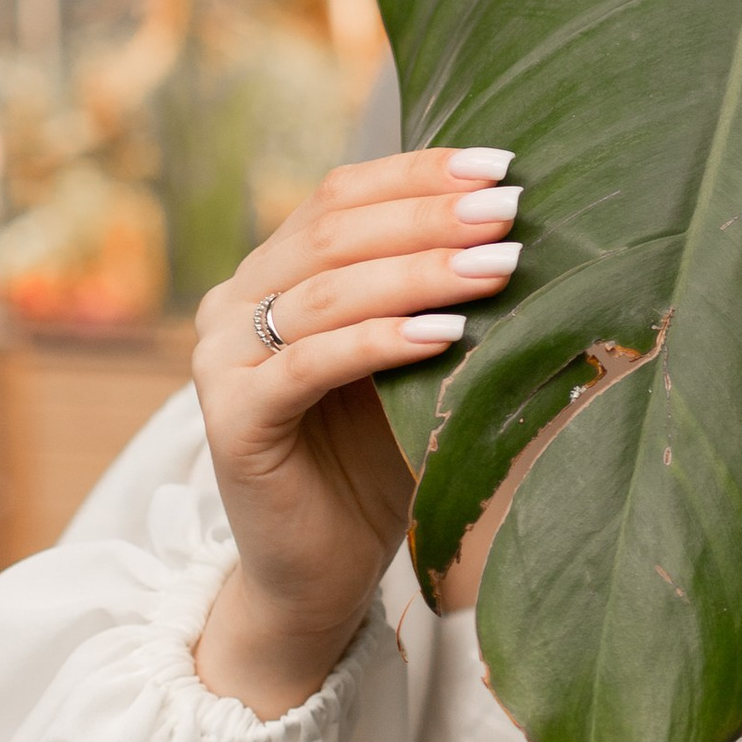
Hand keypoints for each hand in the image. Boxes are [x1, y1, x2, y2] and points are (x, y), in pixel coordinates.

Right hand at [193, 143, 519, 715]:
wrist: (316, 577)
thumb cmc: (374, 464)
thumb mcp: (411, 364)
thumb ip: (430, 297)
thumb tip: (519, 229)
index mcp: (273, 272)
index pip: (340, 194)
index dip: (418, 173)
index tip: (499, 164)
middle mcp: (234, 303)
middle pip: (332, 231)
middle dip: (429, 216)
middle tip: (507, 209)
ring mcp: (222, 361)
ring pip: (326, 292)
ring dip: (419, 272)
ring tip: (497, 265)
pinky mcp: (231, 421)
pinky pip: (309, 365)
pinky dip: (380, 341)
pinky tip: (445, 333)